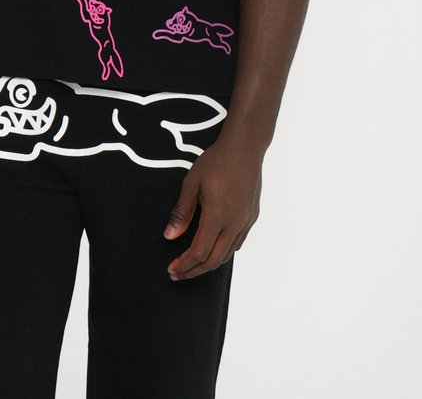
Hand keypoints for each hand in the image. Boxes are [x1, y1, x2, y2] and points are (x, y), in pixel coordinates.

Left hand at [164, 135, 262, 279]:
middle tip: (178, 273)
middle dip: (194, 271)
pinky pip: (237, 242)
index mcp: (218, 216)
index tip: (173, 269)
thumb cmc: (217, 161)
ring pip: (228, 254)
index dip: (184, 265)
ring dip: (209, 263)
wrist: (245, 147)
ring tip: (193, 264)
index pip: (199, 252)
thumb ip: (181, 212)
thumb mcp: (192, 183)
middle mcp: (235, 223)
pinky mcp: (251, 216)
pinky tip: (213, 247)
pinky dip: (223, 251)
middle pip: (214, 260)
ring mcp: (246, 221)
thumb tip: (170, 235)